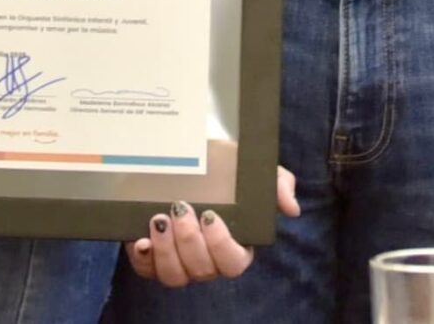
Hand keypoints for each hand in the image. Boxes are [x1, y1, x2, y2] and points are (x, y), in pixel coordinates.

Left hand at [124, 169, 299, 286]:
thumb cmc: (222, 165)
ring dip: (166, 251)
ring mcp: (179, 262)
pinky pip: (147, 271)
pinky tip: (141, 240)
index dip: (221, 245)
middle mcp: (207, 260)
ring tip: (158, 219)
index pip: (233, 263)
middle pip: (202, 270)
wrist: (185, 156)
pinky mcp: (151, 258)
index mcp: (235, 245)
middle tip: (180, 208)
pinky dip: (144, 259)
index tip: (210, 216)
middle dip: (190, 242)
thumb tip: (291, 208)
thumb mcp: (251, 168)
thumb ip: (276, 185)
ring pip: (175, 276)